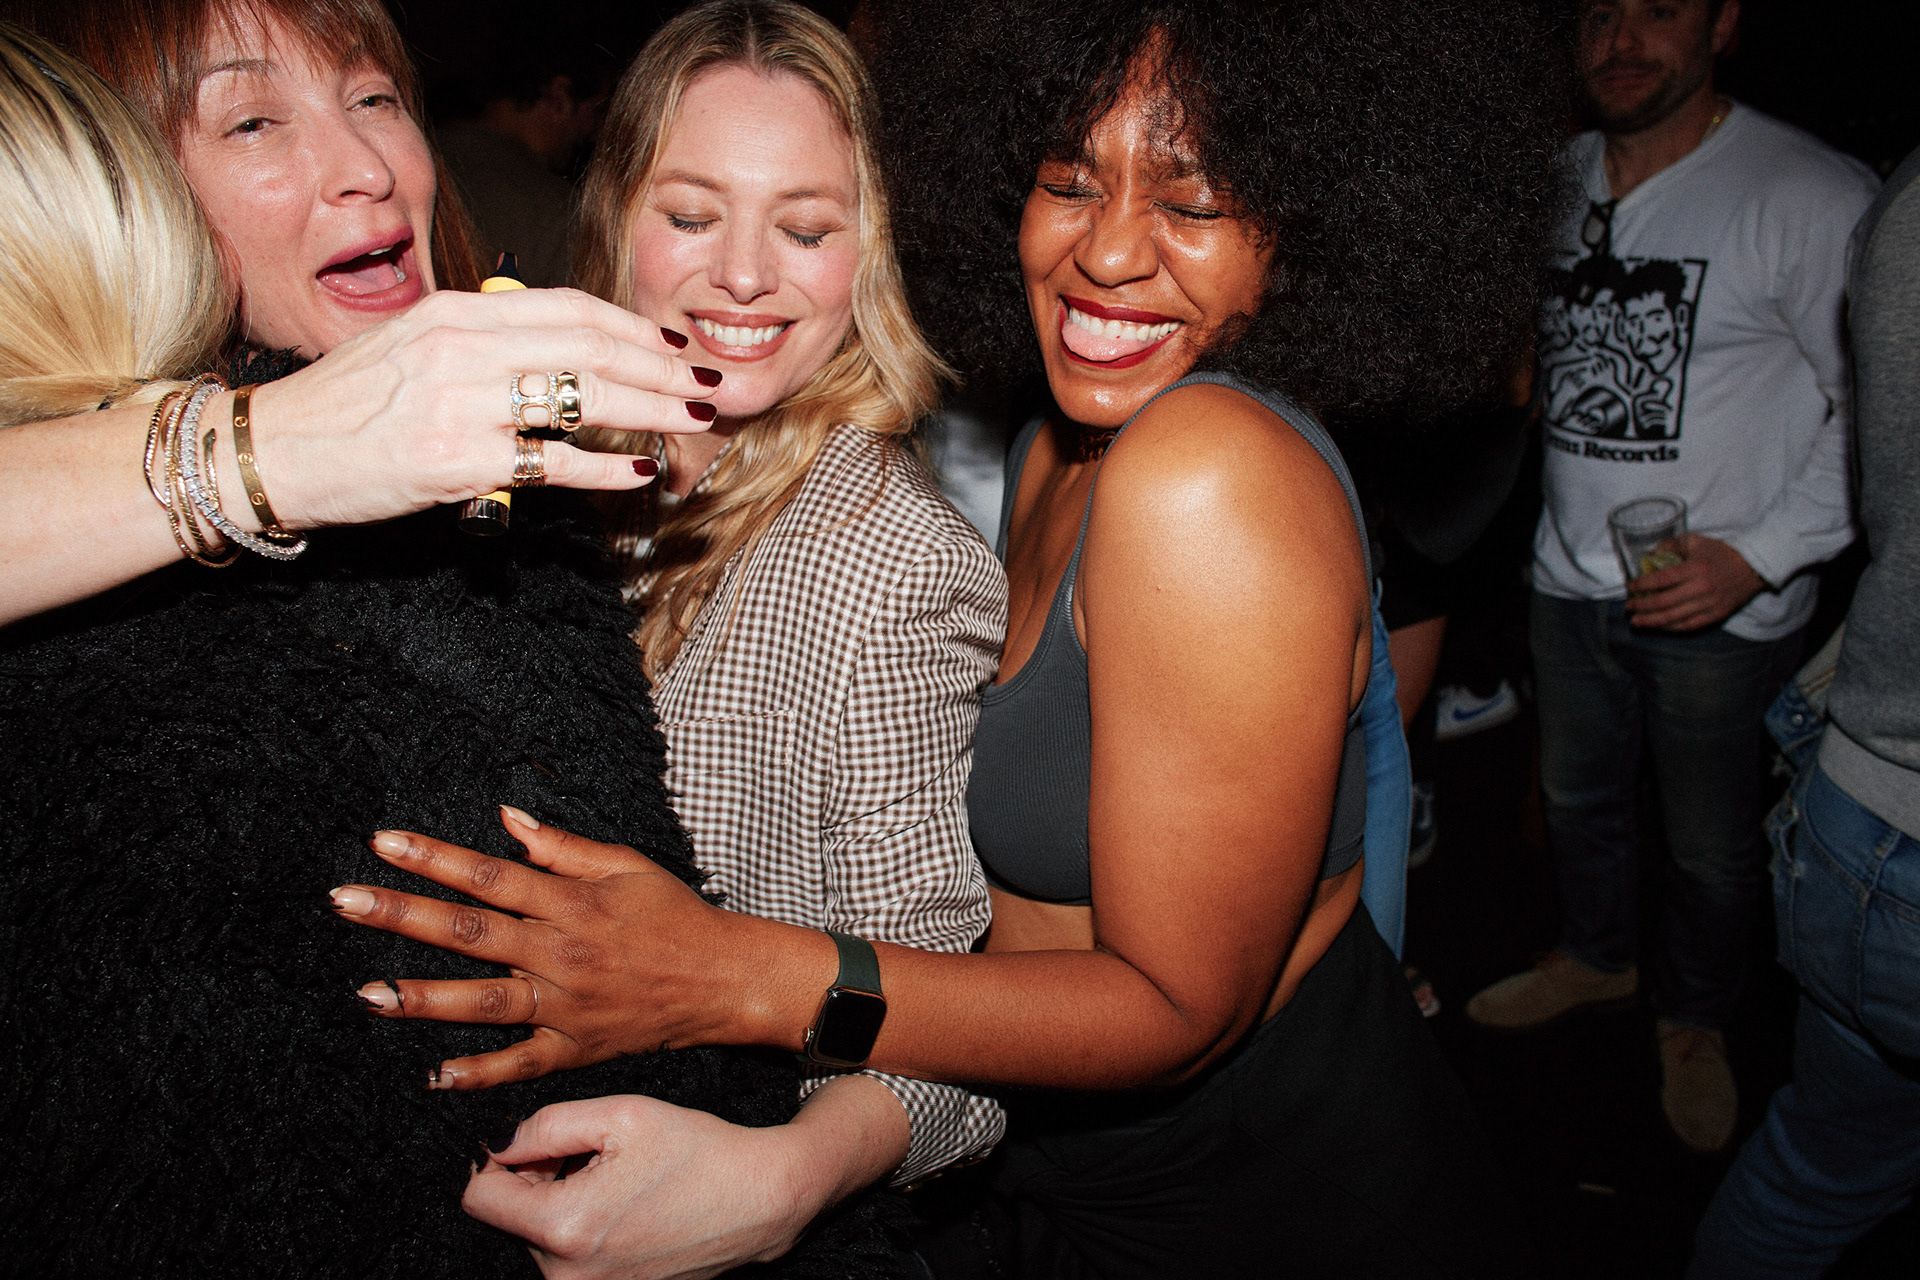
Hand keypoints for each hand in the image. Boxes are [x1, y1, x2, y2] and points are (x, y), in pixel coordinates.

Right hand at [241, 288, 719, 528]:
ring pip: (583, 399)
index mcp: (457, 314)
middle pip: (591, 349)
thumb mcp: (411, 346)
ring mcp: (461, 404)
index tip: (674, 344)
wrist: (274, 452)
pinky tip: (639, 470)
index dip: (632, 327)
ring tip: (692, 423)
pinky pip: (552, 461)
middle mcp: (463, 348)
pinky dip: (603, 468)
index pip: (569, 308)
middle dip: (661, 368)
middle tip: (707, 385)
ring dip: (651, 411)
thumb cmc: (347, 406)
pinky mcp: (457, 460)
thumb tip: (551, 344)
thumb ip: (480, 340)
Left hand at [329, 806, 829, 1087]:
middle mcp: (561, 953)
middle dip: (401, 915)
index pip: (488, 875)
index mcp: (570, 902)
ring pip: (482, 1001)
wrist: (724, 979)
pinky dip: (477, 1073)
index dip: (433, 858)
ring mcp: (565, 1005)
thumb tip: (506, 820)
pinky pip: (519, 1064)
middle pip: (469, 932)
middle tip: (344, 902)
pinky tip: (432, 1075)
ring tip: (366, 993)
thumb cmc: (674, 915)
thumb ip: (562, 846)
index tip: (381, 844)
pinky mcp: (574, 1048)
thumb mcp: (626, 865)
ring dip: (421, 997)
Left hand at [465, 1078, 908, 1279]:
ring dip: (566, 1203)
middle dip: (541, 1181)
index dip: (506, 1158)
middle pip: (513, 1217)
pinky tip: (630, 1206)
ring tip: (622, 1183)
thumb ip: (543, 1126)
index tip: (546, 1144)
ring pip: (542, 1236)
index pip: (479, 1197)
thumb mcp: (618, 1114)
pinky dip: (588, 1228)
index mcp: (562, 1228)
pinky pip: (573, 1257)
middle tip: (600, 1158)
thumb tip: (496, 1149)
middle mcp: (567, 1276)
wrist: (761, 1199)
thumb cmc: (696, 1151)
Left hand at [1624, 533, 1763, 630]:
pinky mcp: (1716, 615)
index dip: (1642, 585)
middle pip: (1664, 602)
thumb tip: (1649, 556)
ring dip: (1651, 621)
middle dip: (1642, 605)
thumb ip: (1671, 546)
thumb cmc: (1721, 553)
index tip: (1630, 587)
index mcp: (1695, 568)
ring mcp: (1709, 604)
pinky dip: (1670, 628)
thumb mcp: (1695, 541)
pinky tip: (1658, 626)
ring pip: (1674, 618)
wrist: (1755, 567)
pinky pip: (1688, 626)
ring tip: (1636, 621)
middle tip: (1629, 606)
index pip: (1662, 579)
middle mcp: (1701, 588)